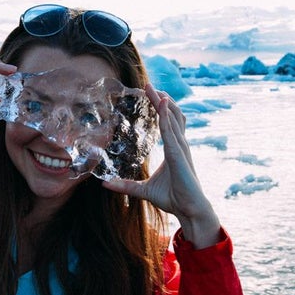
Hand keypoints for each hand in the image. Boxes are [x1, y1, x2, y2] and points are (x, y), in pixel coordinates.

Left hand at [103, 84, 221, 247]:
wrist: (189, 210)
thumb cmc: (172, 198)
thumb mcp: (143, 190)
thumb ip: (125, 185)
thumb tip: (105, 184)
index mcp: (174, 149)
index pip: (168, 122)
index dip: (161, 107)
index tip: (150, 93)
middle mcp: (179, 145)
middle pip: (172, 115)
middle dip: (161, 99)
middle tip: (148, 85)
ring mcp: (181, 149)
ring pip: (173, 119)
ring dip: (163, 102)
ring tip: (154, 89)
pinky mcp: (179, 155)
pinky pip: (172, 132)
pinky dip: (166, 117)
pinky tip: (161, 104)